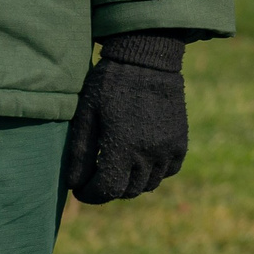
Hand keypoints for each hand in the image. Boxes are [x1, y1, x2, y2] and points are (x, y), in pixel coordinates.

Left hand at [61, 33, 189, 203]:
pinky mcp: (180, 141)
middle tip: (98, 176)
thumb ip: (80, 153)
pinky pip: (169, 170)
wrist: (146, 59)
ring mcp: (168, 148)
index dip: (90, 195)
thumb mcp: (87, 115)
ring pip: (150, 184)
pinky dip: (155, 172)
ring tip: (119, 168)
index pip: (106, 191)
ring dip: (132, 183)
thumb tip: (73, 184)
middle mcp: (149, 154)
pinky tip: (142, 159)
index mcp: (122, 147)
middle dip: (109, 189)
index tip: (80, 188)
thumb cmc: (109, 84)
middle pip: (127, 191)